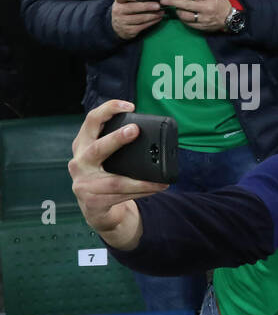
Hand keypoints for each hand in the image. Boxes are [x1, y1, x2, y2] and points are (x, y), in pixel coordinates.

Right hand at [68, 100, 169, 249]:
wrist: (96, 209)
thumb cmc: (106, 176)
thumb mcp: (107, 158)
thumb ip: (120, 147)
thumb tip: (154, 136)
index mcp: (83, 145)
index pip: (91, 121)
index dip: (108, 110)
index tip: (129, 105)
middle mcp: (79, 162)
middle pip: (97, 148)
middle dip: (116, 138)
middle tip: (135, 130)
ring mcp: (82, 183)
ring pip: (115, 181)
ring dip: (141, 181)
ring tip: (161, 181)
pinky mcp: (91, 201)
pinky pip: (120, 196)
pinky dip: (141, 192)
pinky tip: (155, 189)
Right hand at [111, 0, 162, 39]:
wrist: (118, 26)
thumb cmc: (127, 10)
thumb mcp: (127, 2)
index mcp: (119, 1)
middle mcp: (118, 10)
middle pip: (133, 8)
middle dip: (146, 6)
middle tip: (158, 6)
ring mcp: (122, 21)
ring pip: (139, 18)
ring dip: (153, 15)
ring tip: (161, 12)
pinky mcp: (129, 30)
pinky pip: (142, 26)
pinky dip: (152, 22)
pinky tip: (158, 18)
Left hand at [160, 0, 232, 32]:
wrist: (229, 18)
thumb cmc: (218, 3)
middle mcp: (206, 8)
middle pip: (186, 5)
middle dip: (173, 2)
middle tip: (163, 0)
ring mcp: (203, 19)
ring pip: (185, 16)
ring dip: (178, 11)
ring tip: (176, 9)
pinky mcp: (201, 26)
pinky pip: (188, 23)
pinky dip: (183, 19)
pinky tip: (183, 15)